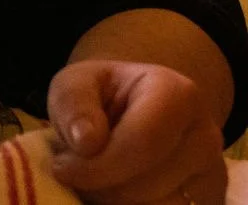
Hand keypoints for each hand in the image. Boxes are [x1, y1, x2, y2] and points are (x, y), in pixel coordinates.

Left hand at [48, 59, 227, 204]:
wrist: (135, 109)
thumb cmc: (103, 96)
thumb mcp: (76, 83)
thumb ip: (73, 103)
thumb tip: (86, 141)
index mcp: (178, 94)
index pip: (143, 142)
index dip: (98, 165)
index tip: (62, 168)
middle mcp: (206, 135)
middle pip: (149, 183)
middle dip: (101, 186)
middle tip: (74, 174)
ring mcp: (213, 174)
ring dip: (115, 202)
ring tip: (95, 180)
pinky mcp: (209, 201)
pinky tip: (116, 193)